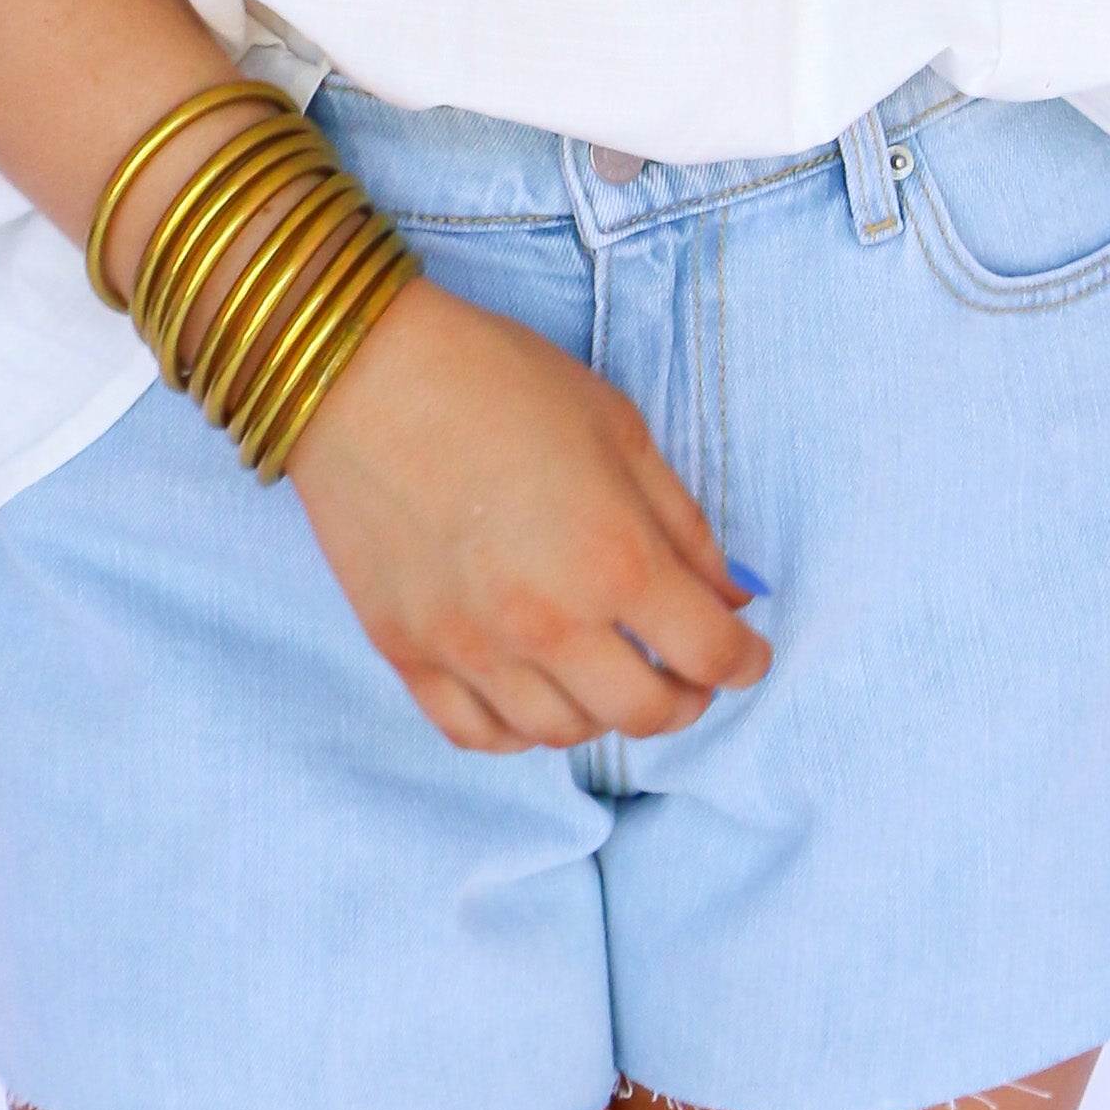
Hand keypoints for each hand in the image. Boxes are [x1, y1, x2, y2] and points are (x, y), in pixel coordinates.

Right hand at [280, 276, 771, 749]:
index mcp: (614, 560)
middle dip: (686, 699)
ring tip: (610, 674)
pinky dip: (519, 731)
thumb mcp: (619, 429)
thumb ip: (682, 523)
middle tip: (688, 672)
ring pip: (562, 734)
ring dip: (604, 714)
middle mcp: (547, 623)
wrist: (362, 375)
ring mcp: (472, 649)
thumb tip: (729, 594)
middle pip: (645, 712)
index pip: (708, 653)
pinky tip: (534, 693)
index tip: (747, 650)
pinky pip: (476, 734)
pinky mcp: (408, 654)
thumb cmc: (498, 381)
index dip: (744, 659)